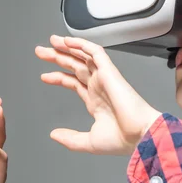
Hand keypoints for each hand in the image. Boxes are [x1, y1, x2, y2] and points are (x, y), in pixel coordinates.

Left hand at [35, 35, 160, 155]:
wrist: (140, 134)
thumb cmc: (123, 139)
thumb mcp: (89, 142)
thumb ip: (70, 138)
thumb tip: (54, 134)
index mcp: (95, 101)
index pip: (73, 82)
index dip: (58, 77)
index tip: (44, 76)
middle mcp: (99, 86)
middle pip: (75, 66)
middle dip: (58, 57)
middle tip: (41, 51)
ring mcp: (104, 78)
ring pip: (83, 55)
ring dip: (67, 47)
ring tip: (51, 40)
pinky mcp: (109, 71)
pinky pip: (95, 52)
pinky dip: (82, 44)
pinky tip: (68, 41)